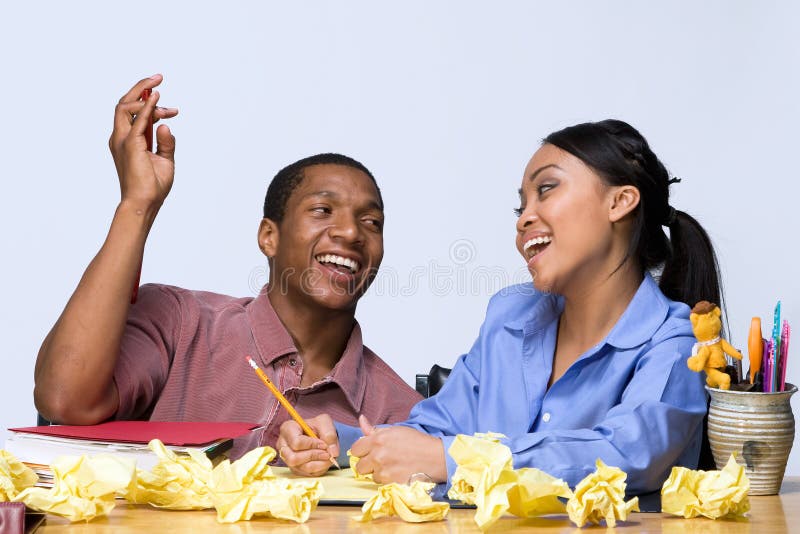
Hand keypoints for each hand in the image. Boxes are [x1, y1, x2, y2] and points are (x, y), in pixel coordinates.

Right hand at [108, 74, 178, 208]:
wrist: (144, 202)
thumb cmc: (152, 186)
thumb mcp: (165, 160)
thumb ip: (166, 142)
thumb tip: (167, 126)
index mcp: (128, 141)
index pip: (135, 114)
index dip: (152, 106)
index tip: (173, 110)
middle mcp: (121, 137)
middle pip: (124, 104)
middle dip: (140, 88)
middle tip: (158, 77)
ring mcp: (123, 140)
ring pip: (125, 107)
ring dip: (141, 92)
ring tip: (157, 83)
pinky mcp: (130, 145)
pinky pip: (137, 120)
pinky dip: (147, 107)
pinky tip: (156, 98)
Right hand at [275, 414, 339, 476]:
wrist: (318, 434)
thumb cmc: (318, 426)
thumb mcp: (325, 422)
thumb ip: (329, 434)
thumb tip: (333, 452)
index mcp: (287, 429)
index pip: (296, 442)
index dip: (312, 445)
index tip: (324, 444)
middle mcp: (283, 445)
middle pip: (294, 458)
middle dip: (314, 456)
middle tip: (327, 453)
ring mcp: (287, 458)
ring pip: (301, 468)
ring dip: (318, 464)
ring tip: (328, 457)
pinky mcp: (295, 468)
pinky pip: (306, 474)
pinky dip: (318, 469)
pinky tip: (324, 461)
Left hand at [349, 415, 447, 483]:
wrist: (434, 457)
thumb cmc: (416, 441)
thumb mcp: (395, 430)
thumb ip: (374, 429)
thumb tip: (361, 419)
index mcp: (377, 439)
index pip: (355, 449)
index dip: (361, 451)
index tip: (368, 452)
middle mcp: (377, 455)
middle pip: (359, 466)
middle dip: (367, 464)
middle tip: (380, 461)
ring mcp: (383, 470)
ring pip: (371, 476)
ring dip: (378, 473)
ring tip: (392, 466)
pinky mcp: (390, 482)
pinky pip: (381, 483)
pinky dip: (387, 480)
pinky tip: (397, 473)